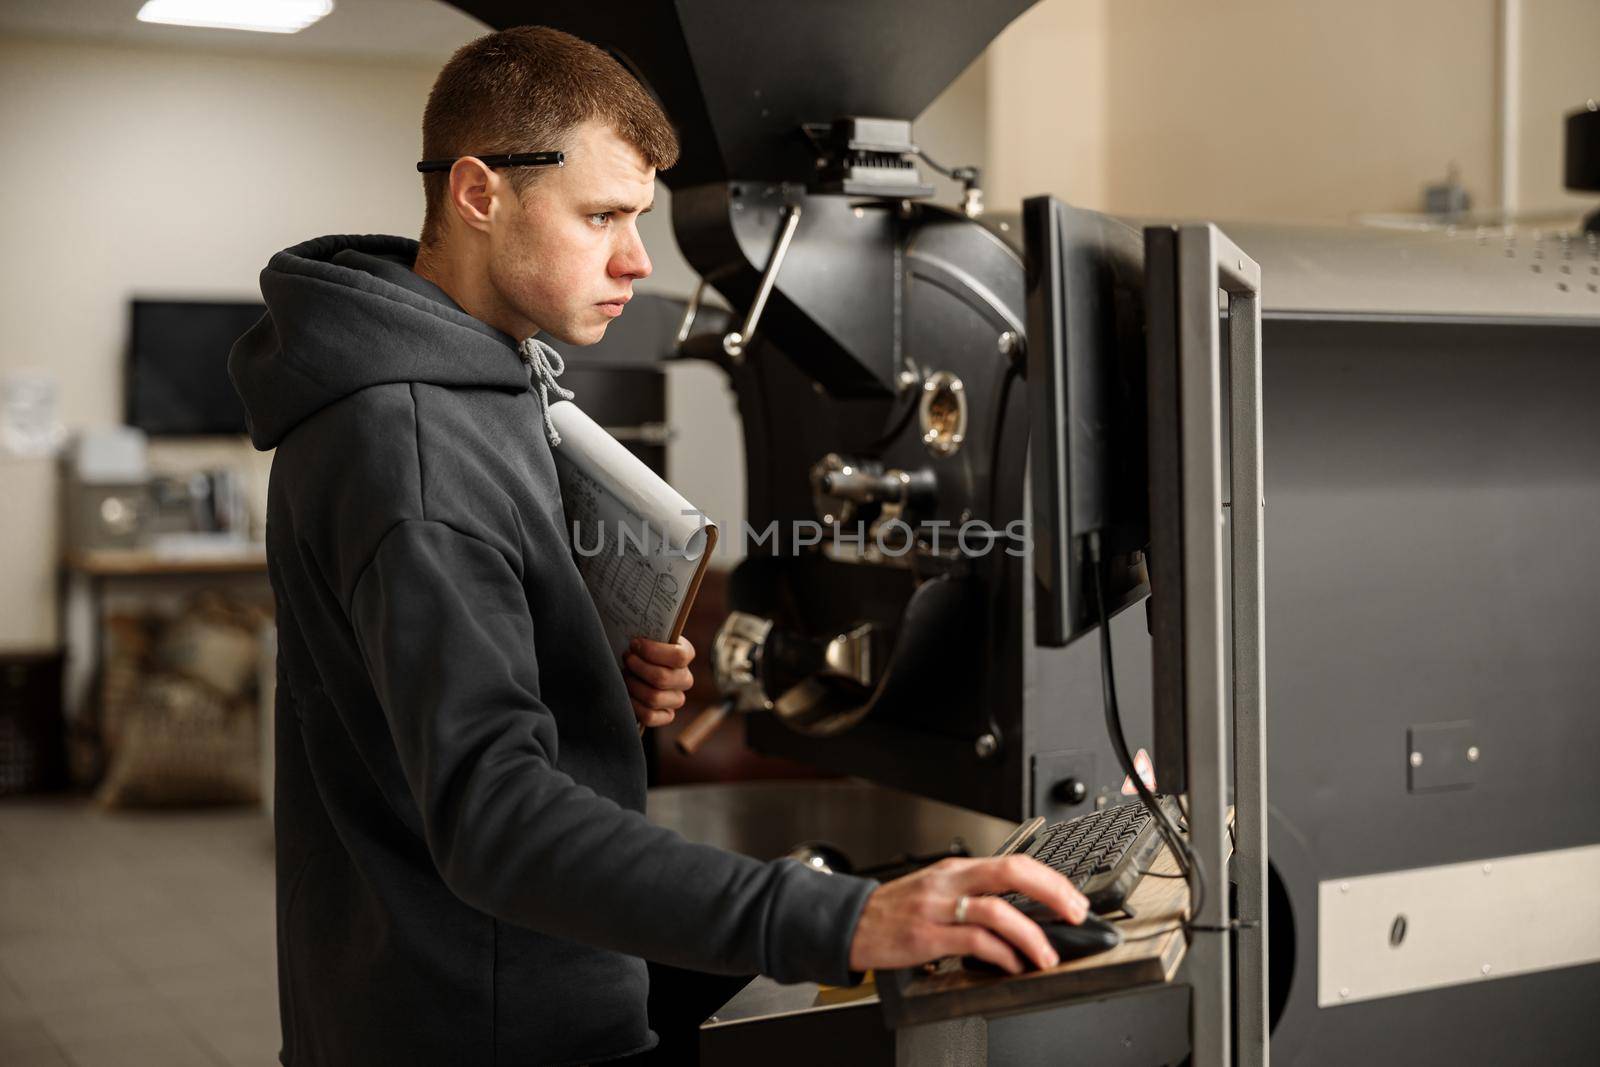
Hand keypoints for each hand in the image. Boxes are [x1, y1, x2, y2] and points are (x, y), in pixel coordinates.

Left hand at [623, 636, 694, 728]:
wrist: (630, 662)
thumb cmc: (635, 646)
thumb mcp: (641, 632)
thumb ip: (643, 629)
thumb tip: (634, 628)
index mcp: (684, 654)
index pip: (679, 657)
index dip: (653, 651)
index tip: (634, 644)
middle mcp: (684, 678)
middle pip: (662, 678)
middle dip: (637, 668)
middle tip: (626, 658)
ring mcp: (676, 699)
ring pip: (654, 698)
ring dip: (633, 685)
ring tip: (624, 675)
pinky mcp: (666, 715)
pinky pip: (650, 716)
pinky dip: (634, 706)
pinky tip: (626, 694)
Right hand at [846, 855, 1089, 974]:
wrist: (851, 923)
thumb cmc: (896, 909)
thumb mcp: (937, 889)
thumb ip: (974, 893)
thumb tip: (1023, 909)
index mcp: (956, 868)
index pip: (1013, 861)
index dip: (1049, 879)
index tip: (1073, 898)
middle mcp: (949, 882)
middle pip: (1010, 874)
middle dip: (1051, 893)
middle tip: (1075, 914)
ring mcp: (937, 908)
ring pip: (996, 911)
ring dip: (1030, 935)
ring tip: (1045, 955)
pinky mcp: (926, 937)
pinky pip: (973, 942)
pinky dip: (1001, 955)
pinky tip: (1011, 965)